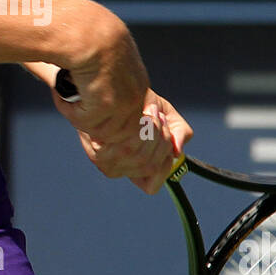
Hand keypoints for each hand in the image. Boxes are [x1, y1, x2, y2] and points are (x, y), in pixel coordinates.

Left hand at [53, 73, 192, 193]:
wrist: (112, 88)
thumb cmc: (140, 104)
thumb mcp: (167, 116)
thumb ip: (179, 132)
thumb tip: (177, 151)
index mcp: (135, 170)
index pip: (152, 186)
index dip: (164, 163)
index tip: (166, 131)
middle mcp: (119, 171)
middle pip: (151, 166)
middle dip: (162, 139)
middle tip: (159, 116)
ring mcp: (106, 164)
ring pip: (141, 158)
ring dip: (152, 132)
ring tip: (151, 111)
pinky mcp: (96, 152)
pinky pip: (127, 149)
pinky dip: (140, 130)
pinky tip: (140, 113)